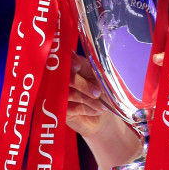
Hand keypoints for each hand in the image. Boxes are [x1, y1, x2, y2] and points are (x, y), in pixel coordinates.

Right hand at [67, 52, 142, 169]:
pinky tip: (96, 112)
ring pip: (69, 93)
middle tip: (98, 92)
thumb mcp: (106, 77)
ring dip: (87, 99)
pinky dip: (84, 109)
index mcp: (75, 64)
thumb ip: (102, 66)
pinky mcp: (61, 109)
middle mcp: (64, 77)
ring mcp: (60, 93)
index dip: (69, 61)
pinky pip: (69, 107)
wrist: (103, 117)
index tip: (79, 65)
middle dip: (83, 85)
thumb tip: (108, 53)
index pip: (66, 58)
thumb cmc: (106, 92)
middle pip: (66, 77)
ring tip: (102, 106)